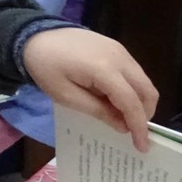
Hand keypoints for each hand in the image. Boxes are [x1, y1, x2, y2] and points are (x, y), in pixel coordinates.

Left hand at [21, 27, 156, 150]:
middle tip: (134, 132)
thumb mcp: (65, 95)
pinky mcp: (116, 47)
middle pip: (147, 90)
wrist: (35, 35)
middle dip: (145, 114)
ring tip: (123, 118)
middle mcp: (119, 57)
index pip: (131, 101)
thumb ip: (97, 111)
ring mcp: (120, 49)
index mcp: (104, 69)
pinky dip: (132, 88)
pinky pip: (134, 71)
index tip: (142, 146)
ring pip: (143, 80)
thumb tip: (123, 126)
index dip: (138, 125)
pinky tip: (116, 99)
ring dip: (140, 101)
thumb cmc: (45, 67)